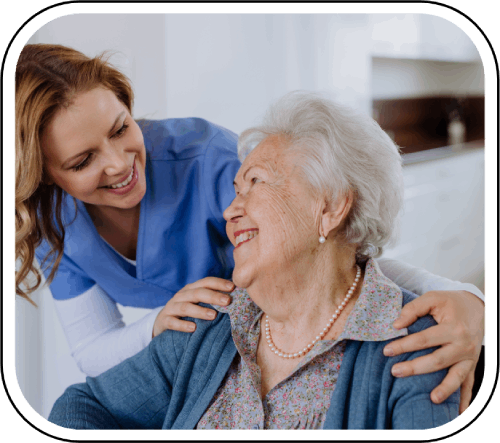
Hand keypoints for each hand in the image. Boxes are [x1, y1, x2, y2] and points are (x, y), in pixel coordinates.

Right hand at [152, 277, 234, 337]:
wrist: (161, 323)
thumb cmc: (187, 313)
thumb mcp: (198, 303)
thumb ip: (212, 301)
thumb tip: (237, 299)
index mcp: (191, 289)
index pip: (206, 282)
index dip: (219, 283)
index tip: (233, 287)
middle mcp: (181, 295)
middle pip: (197, 293)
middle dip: (213, 296)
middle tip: (227, 301)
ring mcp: (172, 307)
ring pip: (185, 307)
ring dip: (200, 311)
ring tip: (213, 316)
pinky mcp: (164, 320)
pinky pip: (172, 322)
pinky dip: (182, 325)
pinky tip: (193, 328)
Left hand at [383, 290, 485, 414]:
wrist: (477, 306)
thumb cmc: (451, 302)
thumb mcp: (432, 298)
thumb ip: (413, 309)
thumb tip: (396, 325)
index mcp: (453, 328)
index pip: (424, 339)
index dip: (404, 345)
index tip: (387, 350)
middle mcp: (464, 345)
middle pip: (437, 360)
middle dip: (415, 368)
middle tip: (394, 371)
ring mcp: (470, 357)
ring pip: (456, 376)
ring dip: (444, 389)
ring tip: (431, 398)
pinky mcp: (472, 364)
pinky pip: (469, 384)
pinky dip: (465, 399)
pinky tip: (459, 412)